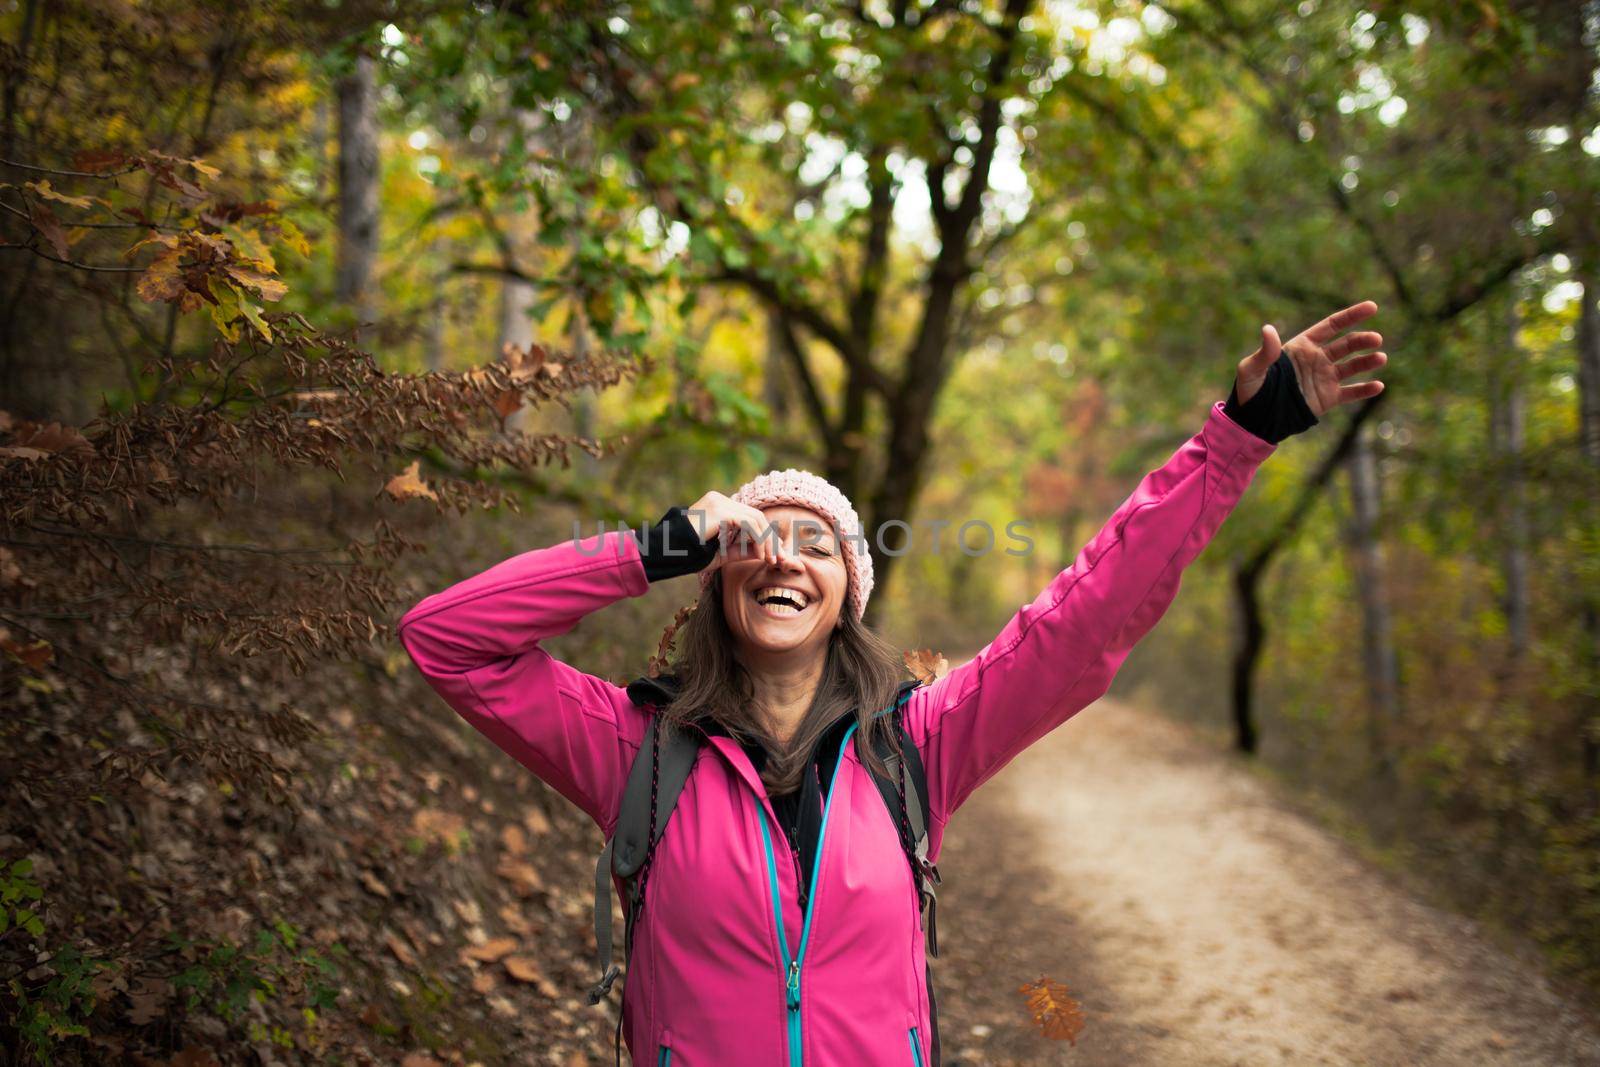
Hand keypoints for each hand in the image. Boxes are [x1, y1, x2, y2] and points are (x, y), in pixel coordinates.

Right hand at [685, 491, 791, 571]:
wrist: (667, 552)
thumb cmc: (689, 554)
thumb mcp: (722, 553)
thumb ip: (741, 550)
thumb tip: (763, 553)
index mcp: (719, 506)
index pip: (750, 517)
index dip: (765, 536)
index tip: (775, 555)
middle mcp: (720, 499)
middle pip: (756, 516)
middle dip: (770, 539)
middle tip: (778, 559)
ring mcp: (719, 502)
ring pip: (756, 518)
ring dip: (766, 540)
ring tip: (770, 559)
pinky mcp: (720, 510)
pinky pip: (748, 523)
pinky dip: (758, 538)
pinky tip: (760, 554)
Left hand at [1234, 300, 1387, 416]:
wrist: (1256, 419)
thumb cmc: (1250, 390)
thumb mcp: (1253, 369)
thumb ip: (1265, 351)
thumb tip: (1268, 329)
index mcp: (1302, 346)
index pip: (1332, 325)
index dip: (1351, 315)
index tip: (1372, 307)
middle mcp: (1317, 359)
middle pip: (1346, 344)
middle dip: (1363, 339)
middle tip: (1376, 339)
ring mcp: (1325, 378)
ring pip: (1353, 366)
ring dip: (1368, 361)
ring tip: (1381, 358)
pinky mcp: (1328, 398)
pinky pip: (1351, 392)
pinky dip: (1365, 389)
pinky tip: (1378, 386)